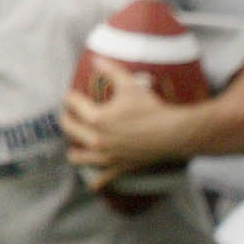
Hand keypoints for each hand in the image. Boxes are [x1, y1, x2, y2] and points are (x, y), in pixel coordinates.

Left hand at [61, 59, 187, 186]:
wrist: (175, 133)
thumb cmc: (153, 108)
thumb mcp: (130, 85)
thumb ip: (110, 70)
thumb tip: (95, 59)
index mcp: (96, 117)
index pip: (72, 102)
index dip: (72, 96)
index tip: (75, 94)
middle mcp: (97, 138)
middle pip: (69, 127)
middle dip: (68, 118)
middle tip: (73, 113)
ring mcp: (107, 155)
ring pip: (78, 156)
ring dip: (74, 149)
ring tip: (77, 144)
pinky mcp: (120, 167)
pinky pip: (103, 179)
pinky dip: (96, 182)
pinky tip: (92, 184)